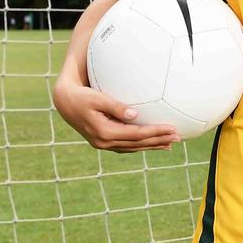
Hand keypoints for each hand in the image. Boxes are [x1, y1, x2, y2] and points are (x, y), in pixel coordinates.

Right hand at [53, 83, 178, 152]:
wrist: (64, 101)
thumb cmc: (81, 95)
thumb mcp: (97, 98)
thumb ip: (115, 106)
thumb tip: (135, 115)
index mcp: (104, 132)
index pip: (137, 134)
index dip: (156, 132)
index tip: (172, 129)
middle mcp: (104, 142)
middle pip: (138, 143)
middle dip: (159, 141)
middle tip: (178, 138)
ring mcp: (103, 143)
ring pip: (133, 147)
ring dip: (152, 145)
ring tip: (169, 143)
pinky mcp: (103, 141)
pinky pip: (126, 145)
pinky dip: (140, 144)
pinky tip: (152, 142)